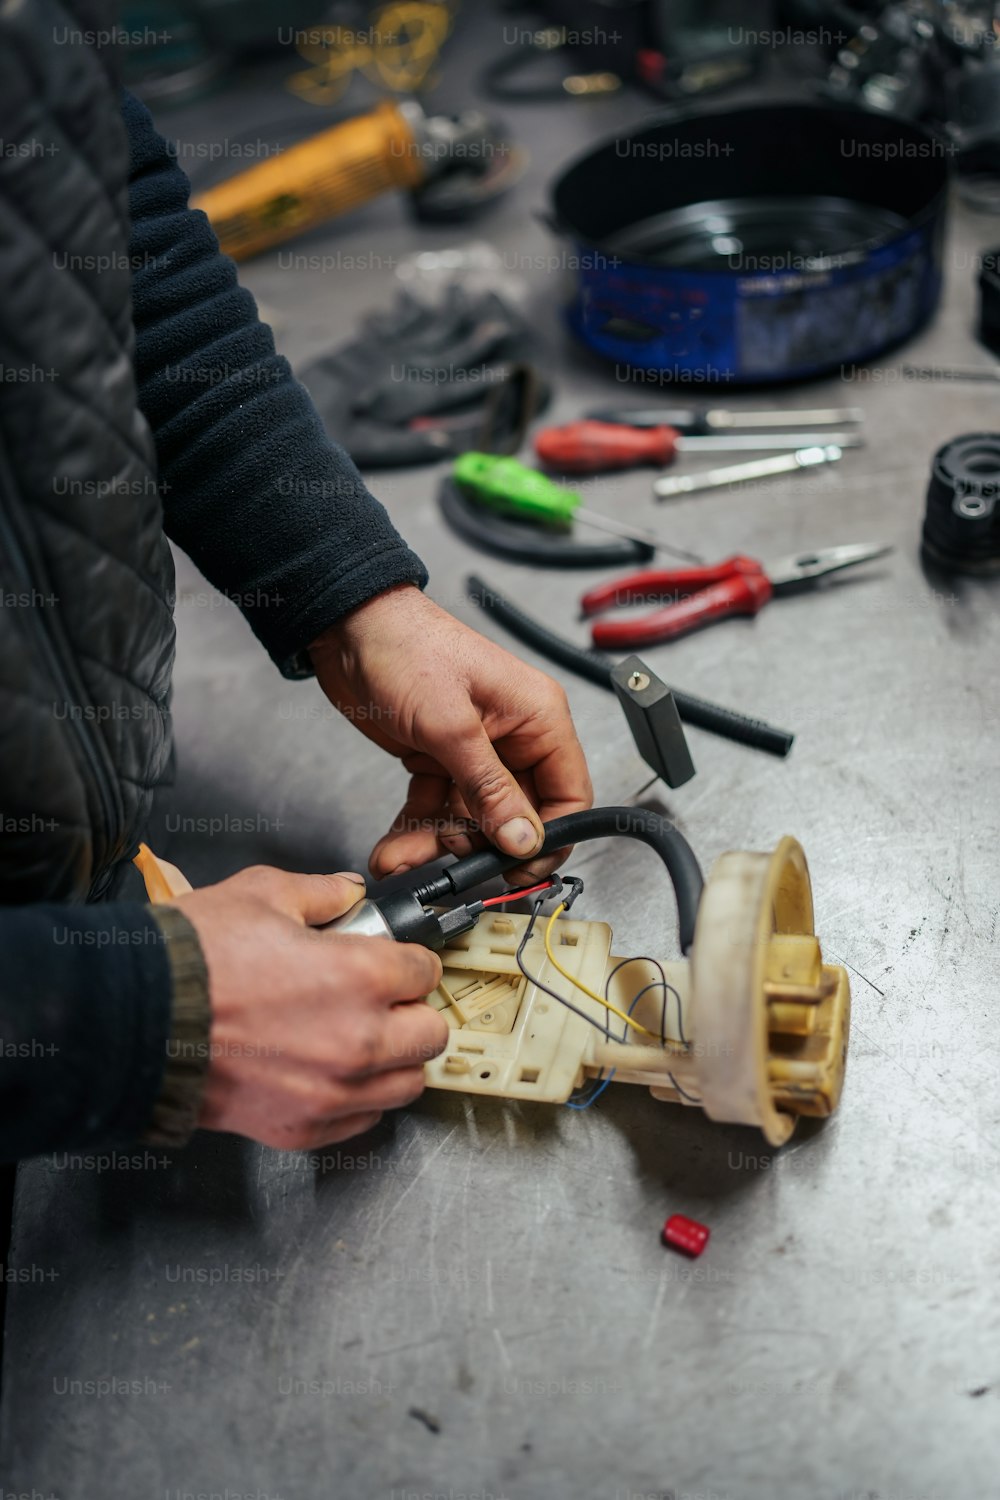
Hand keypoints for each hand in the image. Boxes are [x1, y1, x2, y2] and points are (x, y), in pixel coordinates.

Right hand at [169, 865, 446, 1149]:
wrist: (136, 1021)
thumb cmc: (194, 959)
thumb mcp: (261, 895)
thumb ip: (320, 893)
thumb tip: (347, 893)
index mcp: (361, 976)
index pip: (425, 971)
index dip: (408, 960)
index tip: (393, 961)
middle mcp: (360, 1040)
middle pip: (430, 1034)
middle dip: (412, 1011)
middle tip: (385, 1000)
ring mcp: (334, 1091)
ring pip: (407, 1085)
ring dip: (395, 1060)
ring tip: (365, 1040)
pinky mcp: (304, 1128)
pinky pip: (364, 1120)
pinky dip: (359, 1099)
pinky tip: (334, 1074)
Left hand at [309, 585, 592, 881]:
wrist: (346, 626)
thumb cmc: (405, 647)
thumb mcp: (450, 726)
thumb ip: (489, 788)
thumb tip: (524, 838)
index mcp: (538, 719)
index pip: (568, 796)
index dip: (548, 838)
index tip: (515, 868)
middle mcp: (513, 737)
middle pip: (517, 816)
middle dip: (480, 847)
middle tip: (449, 861)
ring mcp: (475, 751)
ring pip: (471, 821)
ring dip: (437, 844)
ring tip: (403, 857)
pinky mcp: (439, 760)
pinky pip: (438, 809)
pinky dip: (415, 830)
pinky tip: (394, 847)